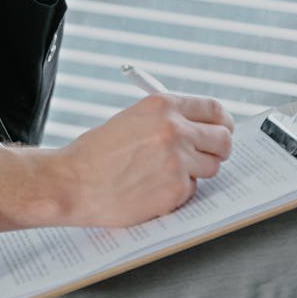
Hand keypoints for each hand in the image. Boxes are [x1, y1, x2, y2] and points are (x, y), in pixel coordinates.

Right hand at [56, 94, 235, 226]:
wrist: (73, 181)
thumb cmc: (96, 153)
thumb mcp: (132, 119)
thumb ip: (167, 119)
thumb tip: (200, 128)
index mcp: (162, 106)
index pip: (214, 108)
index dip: (222, 122)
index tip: (222, 130)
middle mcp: (174, 129)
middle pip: (223, 138)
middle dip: (218, 149)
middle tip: (205, 156)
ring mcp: (177, 159)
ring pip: (212, 167)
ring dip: (196, 172)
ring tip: (164, 173)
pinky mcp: (176, 188)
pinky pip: (193, 189)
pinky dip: (178, 192)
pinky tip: (152, 188)